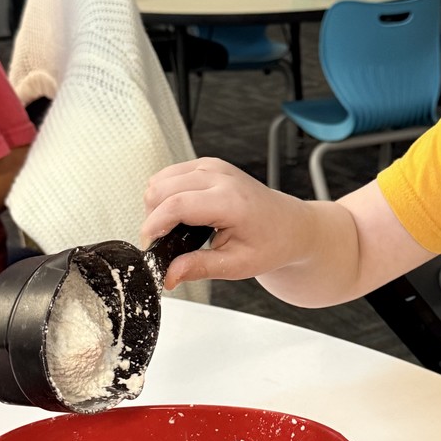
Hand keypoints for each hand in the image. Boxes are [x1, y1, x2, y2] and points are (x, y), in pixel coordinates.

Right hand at [142, 157, 313, 288]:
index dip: (154, 226)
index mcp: (230, 200)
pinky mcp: (207, 165)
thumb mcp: (237, 265)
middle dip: (152, 218)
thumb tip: (168, 275)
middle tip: (163, 244)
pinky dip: (164, 195)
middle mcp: (220, 177)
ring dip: (156, 205)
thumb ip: (199, 268)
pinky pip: (170, 175)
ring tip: (172, 230)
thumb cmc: (272, 243)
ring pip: (160, 179)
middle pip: (161, 189)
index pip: (177, 205)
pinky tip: (179, 215)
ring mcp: (213, 167)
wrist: (291, 226)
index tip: (150, 247)